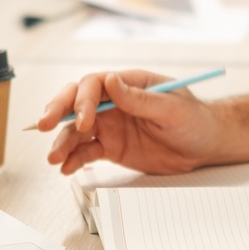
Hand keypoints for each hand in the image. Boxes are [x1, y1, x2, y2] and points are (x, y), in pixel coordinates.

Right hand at [37, 70, 221, 175]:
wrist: (204, 146)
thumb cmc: (194, 119)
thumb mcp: (172, 107)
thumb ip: (140, 98)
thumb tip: (112, 81)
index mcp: (128, 84)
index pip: (95, 85)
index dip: (84, 100)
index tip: (85, 120)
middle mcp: (114, 103)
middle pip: (76, 102)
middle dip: (57, 112)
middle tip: (44, 125)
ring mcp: (110, 125)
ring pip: (76, 130)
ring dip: (62, 141)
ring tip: (54, 158)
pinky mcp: (111, 147)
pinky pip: (86, 152)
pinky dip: (74, 159)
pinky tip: (65, 168)